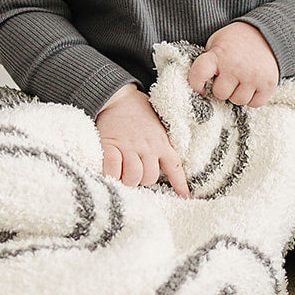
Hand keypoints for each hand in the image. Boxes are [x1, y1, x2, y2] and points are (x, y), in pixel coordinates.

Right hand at [95, 84, 190, 198]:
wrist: (117, 96)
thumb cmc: (138, 112)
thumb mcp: (157, 126)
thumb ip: (162, 144)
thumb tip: (166, 162)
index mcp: (161, 142)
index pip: (175, 166)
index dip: (180, 185)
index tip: (184, 198)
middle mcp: (147, 146)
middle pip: (150, 177)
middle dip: (142, 181)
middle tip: (135, 175)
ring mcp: (128, 147)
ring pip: (133, 177)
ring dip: (127, 180)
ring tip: (122, 175)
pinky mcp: (110, 146)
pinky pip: (113, 170)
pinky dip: (111, 175)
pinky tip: (110, 175)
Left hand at [187, 22, 278, 106]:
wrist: (267, 33)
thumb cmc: (237, 40)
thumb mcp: (217, 41)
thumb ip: (209, 61)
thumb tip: (202, 85)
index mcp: (219, 54)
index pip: (199, 74)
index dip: (195, 84)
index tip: (200, 88)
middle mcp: (236, 66)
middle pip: (220, 93)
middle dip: (223, 87)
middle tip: (229, 77)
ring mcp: (253, 76)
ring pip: (237, 101)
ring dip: (237, 94)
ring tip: (241, 80)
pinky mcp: (268, 84)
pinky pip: (254, 103)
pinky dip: (252, 98)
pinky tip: (252, 85)